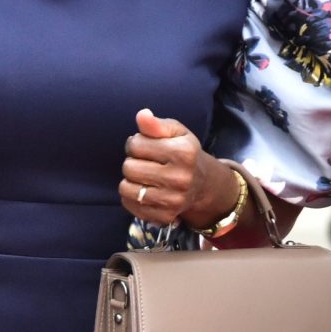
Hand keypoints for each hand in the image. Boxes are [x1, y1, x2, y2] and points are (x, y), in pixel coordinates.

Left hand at [119, 108, 239, 227]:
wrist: (204, 183)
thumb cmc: (185, 153)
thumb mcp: (176, 132)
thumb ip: (156, 124)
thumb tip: (142, 115)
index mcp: (183, 153)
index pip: (136, 144)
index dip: (136, 143)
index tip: (145, 146)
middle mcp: (179, 178)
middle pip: (129, 167)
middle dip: (132, 162)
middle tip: (144, 162)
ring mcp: (172, 200)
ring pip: (127, 188)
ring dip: (130, 180)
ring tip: (143, 176)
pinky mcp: (165, 216)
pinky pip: (131, 206)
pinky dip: (131, 197)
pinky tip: (144, 190)